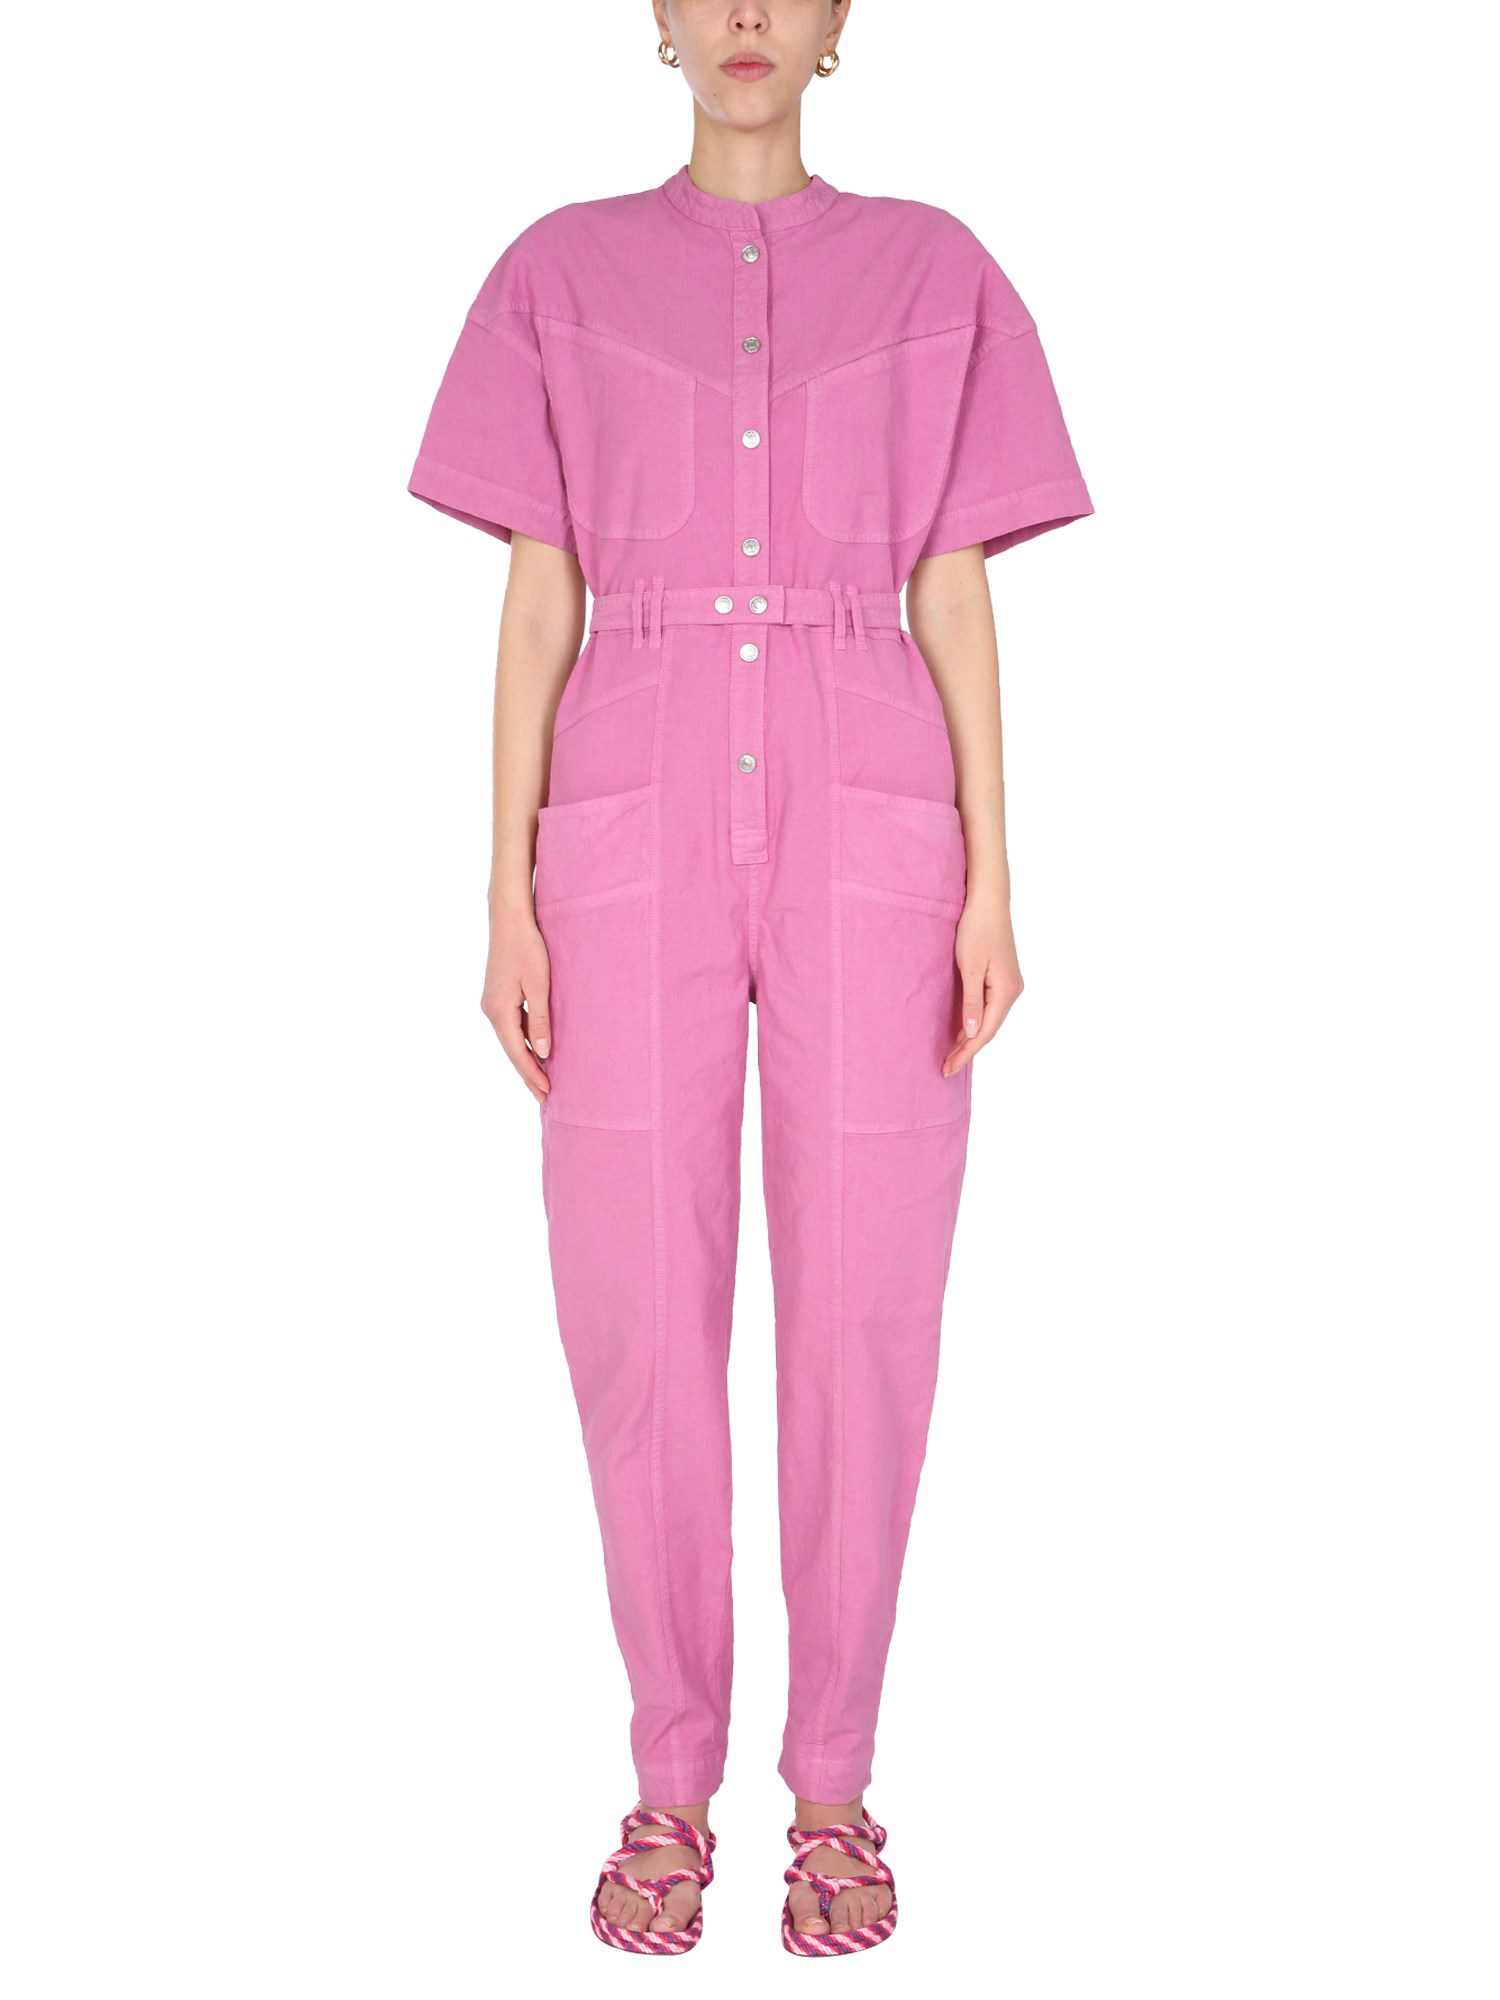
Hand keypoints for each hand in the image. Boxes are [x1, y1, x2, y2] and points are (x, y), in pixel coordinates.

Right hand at [481, 902, 552, 1102]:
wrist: (509, 920)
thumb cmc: (528, 947)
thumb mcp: (539, 985)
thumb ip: (540, 1020)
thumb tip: (543, 1053)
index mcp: (499, 1011)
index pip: (517, 1052)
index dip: (532, 1073)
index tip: (546, 1092)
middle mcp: (490, 1011)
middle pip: (511, 1050)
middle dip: (527, 1073)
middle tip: (544, 1097)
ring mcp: (491, 1003)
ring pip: (510, 1039)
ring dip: (525, 1058)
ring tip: (541, 1079)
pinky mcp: (497, 996)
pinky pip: (510, 1026)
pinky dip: (522, 1041)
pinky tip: (534, 1049)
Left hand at [942, 892, 1022, 1076]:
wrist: (989, 900)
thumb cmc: (977, 929)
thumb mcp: (970, 968)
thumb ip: (972, 1002)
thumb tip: (972, 1033)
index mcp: (1006, 992)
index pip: (984, 1033)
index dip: (966, 1053)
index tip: (948, 1068)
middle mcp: (1013, 991)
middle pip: (989, 1029)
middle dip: (967, 1049)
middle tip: (946, 1067)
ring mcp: (1010, 984)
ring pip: (990, 1019)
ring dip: (971, 1037)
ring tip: (952, 1055)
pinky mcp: (1003, 977)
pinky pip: (989, 1007)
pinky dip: (976, 1021)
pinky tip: (963, 1030)